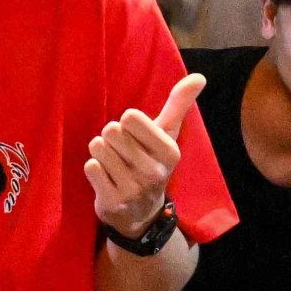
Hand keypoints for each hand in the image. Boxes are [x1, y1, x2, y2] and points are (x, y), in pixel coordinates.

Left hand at [85, 69, 206, 242]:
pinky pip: (90, 166)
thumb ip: (179, 104)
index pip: (130, 117)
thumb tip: (199, 76)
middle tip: (124, 153)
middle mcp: (153, 171)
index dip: (127, 123)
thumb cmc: (152, 162)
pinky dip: (94, 169)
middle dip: (112, 137)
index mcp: (169, 151)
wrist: (141, 214)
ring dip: (102, 152)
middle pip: (111, 130)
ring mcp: (133, 189)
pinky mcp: (113, 202)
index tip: (136, 137)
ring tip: (115, 165)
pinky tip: (107, 179)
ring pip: (98, 147)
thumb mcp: (167, 135)